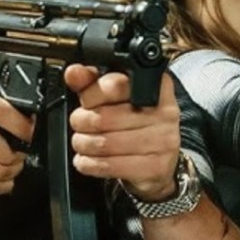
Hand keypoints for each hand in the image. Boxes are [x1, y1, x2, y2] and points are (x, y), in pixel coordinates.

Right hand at [0, 76, 31, 194]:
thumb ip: (0, 100)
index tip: (30, 134)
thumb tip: (29, 120)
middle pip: (1, 150)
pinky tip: (4, 180)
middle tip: (22, 153)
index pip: (1, 113)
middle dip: (19, 156)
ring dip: (11, 172)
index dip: (22, 128)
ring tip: (14, 166)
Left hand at [64, 65, 180, 201]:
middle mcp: (164, 113)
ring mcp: (162, 142)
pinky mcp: (154, 167)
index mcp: (157, 87)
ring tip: (82, 141)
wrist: (160, 160)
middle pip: (104, 117)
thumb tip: (74, 73)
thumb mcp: (117, 98)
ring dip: (83, 143)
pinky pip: (110, 166)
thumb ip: (93, 82)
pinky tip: (88, 159)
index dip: (91, 94)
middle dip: (81, 121)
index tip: (86, 101)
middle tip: (79, 122)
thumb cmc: (136, 124)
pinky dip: (90, 163)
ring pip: (104, 143)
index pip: (115, 85)